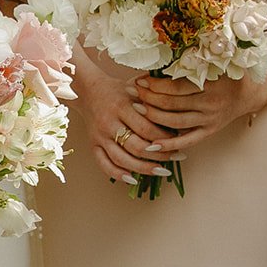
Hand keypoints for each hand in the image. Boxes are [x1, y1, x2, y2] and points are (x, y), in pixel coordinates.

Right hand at [73, 56, 176, 184]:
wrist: (88, 90)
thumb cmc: (117, 89)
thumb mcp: (135, 87)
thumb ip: (154, 96)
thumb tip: (177, 107)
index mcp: (121, 107)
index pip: (146, 127)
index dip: (164, 137)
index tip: (178, 139)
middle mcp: (109, 123)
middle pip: (136, 146)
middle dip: (159, 154)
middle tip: (176, 157)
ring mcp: (100, 136)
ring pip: (122, 159)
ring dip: (143, 168)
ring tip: (161, 171)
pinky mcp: (93, 145)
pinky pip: (104, 164)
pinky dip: (118, 175)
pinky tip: (133, 180)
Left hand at [131, 72, 266, 153]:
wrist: (249, 92)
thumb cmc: (227, 72)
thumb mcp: (214, 61)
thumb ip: (191, 60)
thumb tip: (160, 56)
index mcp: (211, 84)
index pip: (175, 87)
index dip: (154, 85)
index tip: (139, 80)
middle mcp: (210, 104)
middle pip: (171, 104)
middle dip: (148, 98)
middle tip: (133, 92)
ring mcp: (210, 120)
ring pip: (174, 122)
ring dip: (152, 116)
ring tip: (137, 109)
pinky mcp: (209, 131)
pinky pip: (186, 141)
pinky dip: (168, 144)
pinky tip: (151, 144)